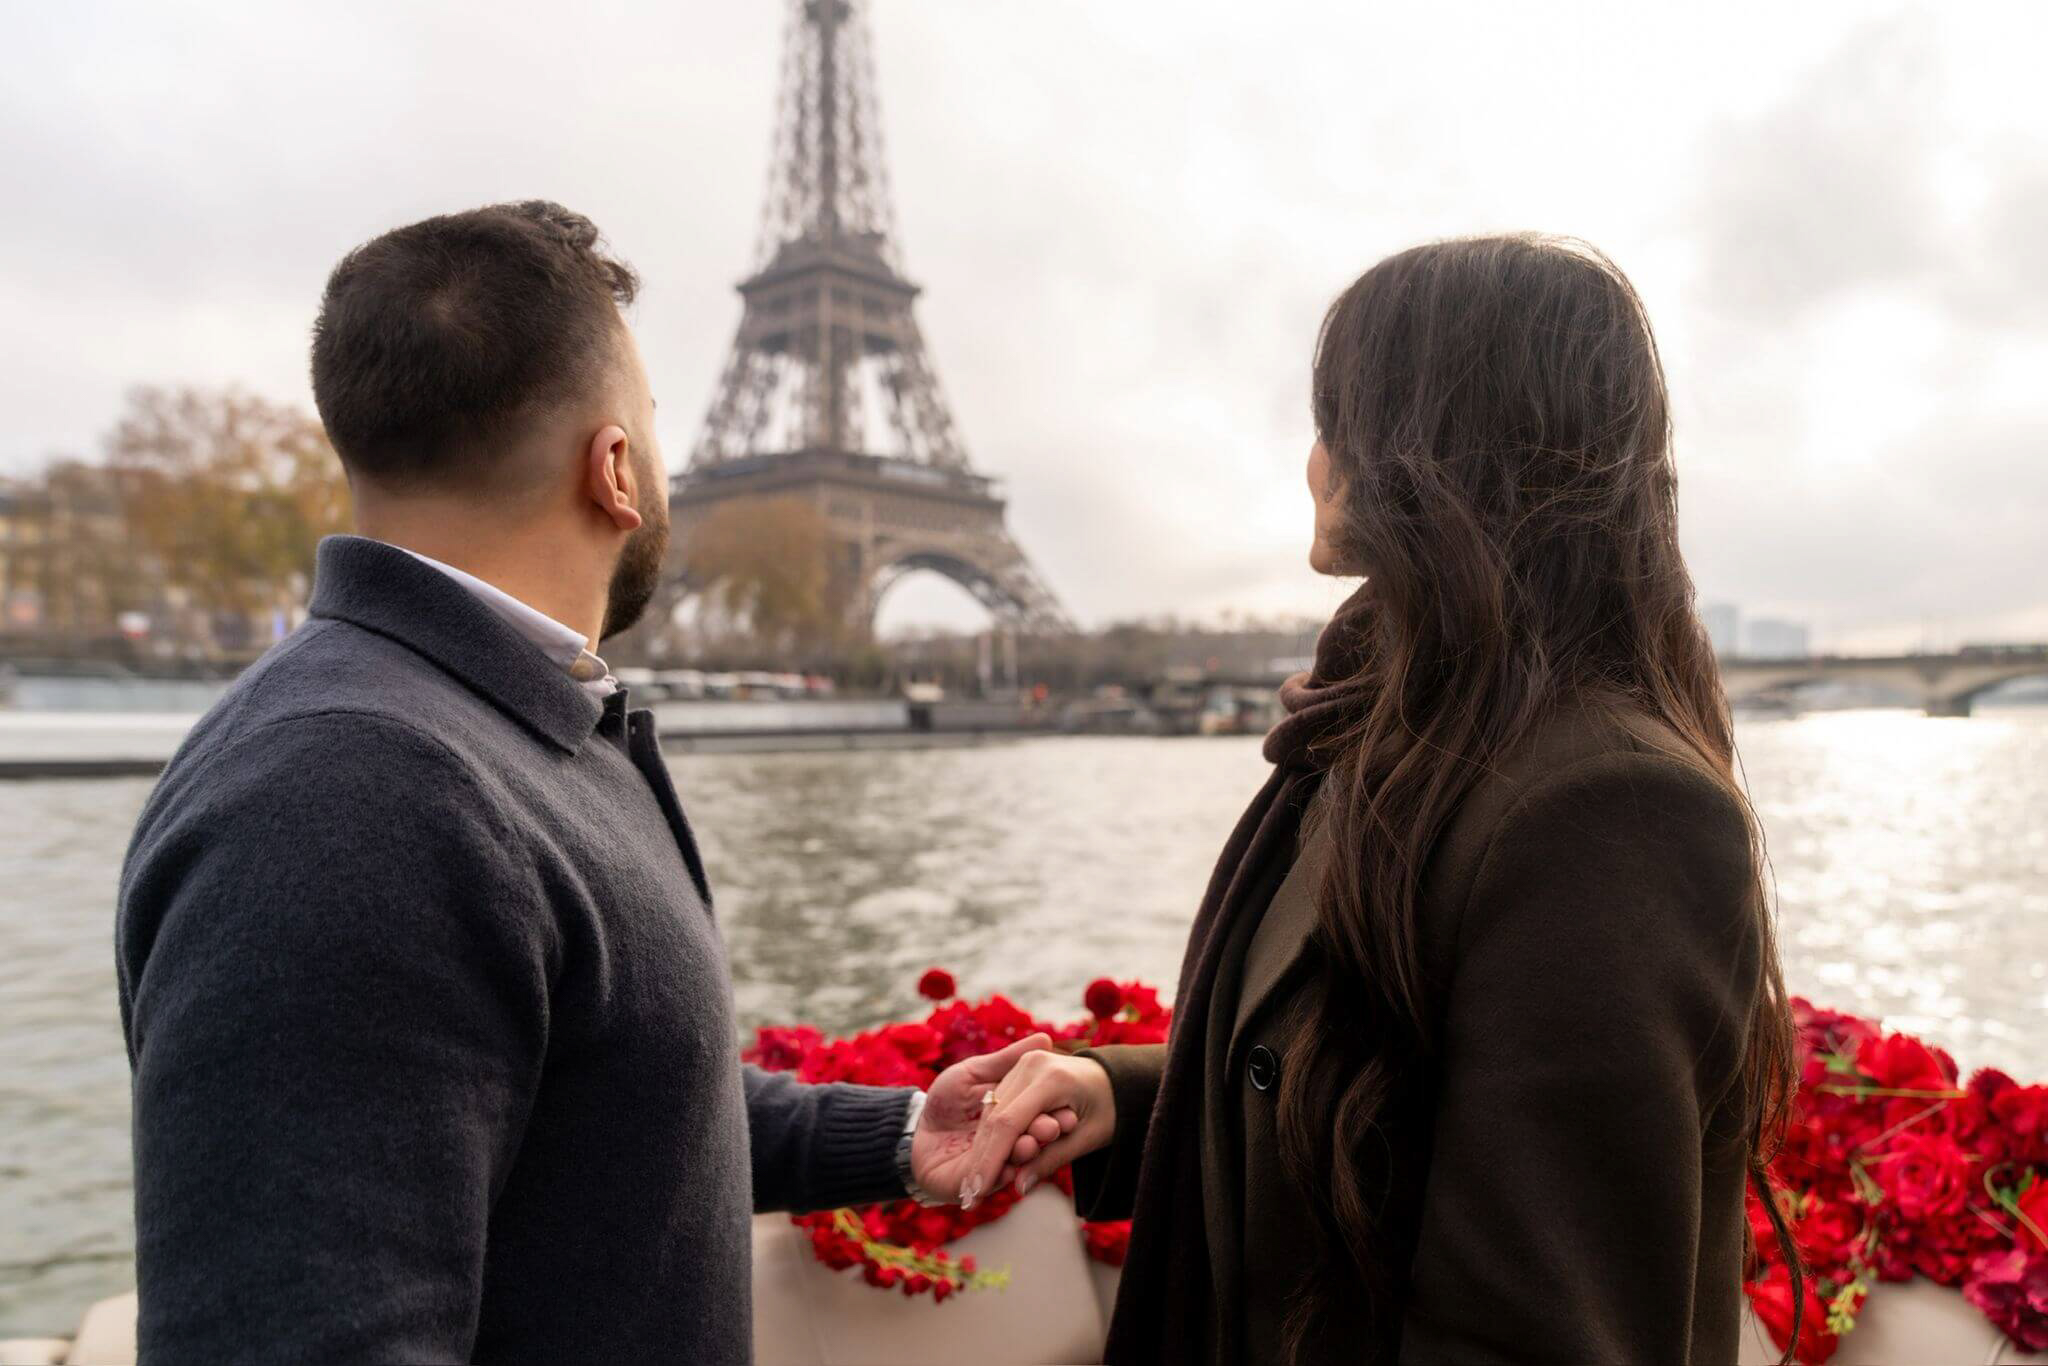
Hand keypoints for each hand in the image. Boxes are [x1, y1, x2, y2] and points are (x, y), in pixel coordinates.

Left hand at [910, 1033, 1078, 1204]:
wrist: (913, 1131)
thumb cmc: (944, 1100)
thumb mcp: (974, 1073)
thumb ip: (1006, 1060)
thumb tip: (1045, 1038)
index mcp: (1016, 1113)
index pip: (1041, 1112)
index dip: (1056, 1113)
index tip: (1069, 1111)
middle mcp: (1013, 1139)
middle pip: (1035, 1136)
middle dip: (1044, 1132)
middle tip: (1053, 1127)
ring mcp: (1000, 1162)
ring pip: (1020, 1159)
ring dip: (1027, 1152)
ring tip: (1028, 1145)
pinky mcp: (983, 1183)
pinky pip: (997, 1180)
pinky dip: (1005, 1173)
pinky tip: (1009, 1169)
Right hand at [955, 1048, 1115, 1209]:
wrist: (1118, 1079)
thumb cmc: (1111, 1109)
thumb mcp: (1087, 1138)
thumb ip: (1051, 1160)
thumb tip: (1020, 1188)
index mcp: (1052, 1078)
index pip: (1009, 1124)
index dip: (991, 1159)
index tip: (978, 1191)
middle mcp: (1032, 1065)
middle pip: (995, 1117)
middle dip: (982, 1157)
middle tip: (970, 1193)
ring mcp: (1023, 1064)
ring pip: (992, 1111)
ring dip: (982, 1147)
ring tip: (972, 1183)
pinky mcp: (1019, 1068)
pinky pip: (998, 1103)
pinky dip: (991, 1132)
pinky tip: (983, 1160)